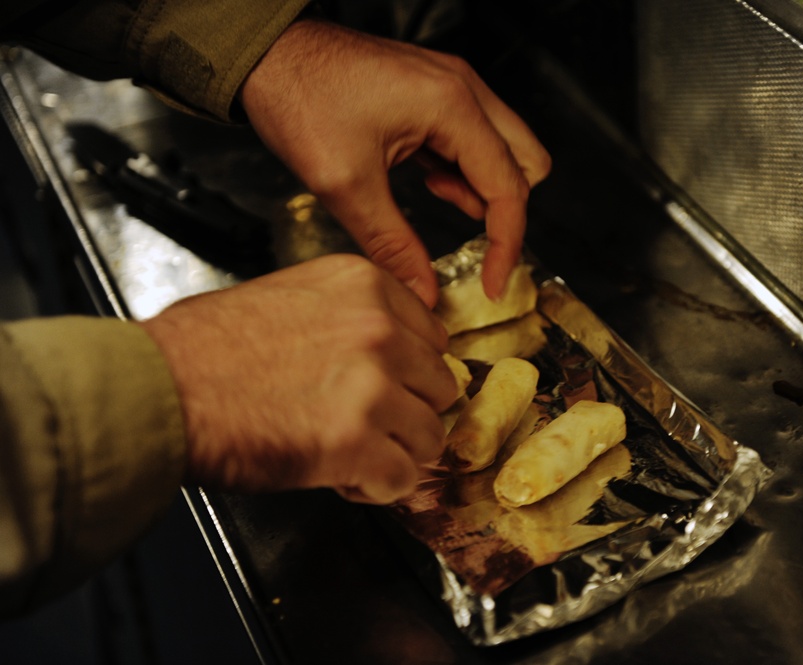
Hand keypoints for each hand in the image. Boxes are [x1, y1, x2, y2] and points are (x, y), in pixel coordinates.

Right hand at [138, 254, 455, 503]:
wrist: (158, 390)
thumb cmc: (205, 349)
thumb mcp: (290, 296)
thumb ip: (350, 316)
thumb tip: (391, 348)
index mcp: (364, 286)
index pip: (433, 337)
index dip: (410, 372)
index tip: (389, 388)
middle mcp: (378, 329)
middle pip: (441, 387)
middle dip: (408, 414)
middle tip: (369, 427)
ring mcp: (372, 385)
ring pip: (430, 436)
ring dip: (397, 454)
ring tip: (355, 455)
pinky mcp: (355, 442)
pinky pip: (403, 479)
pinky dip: (377, 489)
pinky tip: (344, 478)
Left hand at [239, 19, 550, 307]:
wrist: (266, 53)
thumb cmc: (300, 96)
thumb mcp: (345, 184)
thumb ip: (392, 244)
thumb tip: (421, 292)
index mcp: (452, 106)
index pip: (509, 186)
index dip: (506, 243)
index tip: (492, 283)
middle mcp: (463, 89)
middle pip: (526, 163)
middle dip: (506, 210)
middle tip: (473, 244)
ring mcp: (452, 86)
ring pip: (504, 150)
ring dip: (483, 188)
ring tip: (436, 199)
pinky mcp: (436, 91)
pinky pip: (475, 137)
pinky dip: (464, 169)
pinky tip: (430, 180)